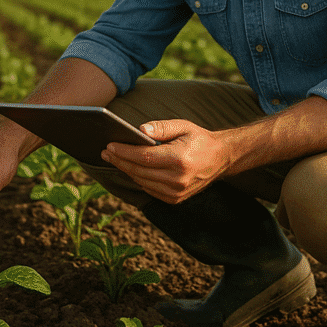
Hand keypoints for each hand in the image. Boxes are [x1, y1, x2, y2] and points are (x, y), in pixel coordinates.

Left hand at [101, 119, 230, 203]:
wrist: (220, 158)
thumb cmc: (199, 139)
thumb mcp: (183, 126)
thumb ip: (161, 127)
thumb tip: (139, 130)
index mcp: (179, 159)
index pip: (144, 157)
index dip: (124, 152)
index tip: (110, 145)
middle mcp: (177, 179)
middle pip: (139, 171)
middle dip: (120, 160)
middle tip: (106, 151)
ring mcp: (176, 192)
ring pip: (142, 181)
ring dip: (126, 170)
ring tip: (114, 158)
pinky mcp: (175, 199)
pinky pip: (149, 189)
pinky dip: (138, 178)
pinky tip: (130, 168)